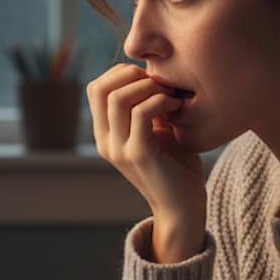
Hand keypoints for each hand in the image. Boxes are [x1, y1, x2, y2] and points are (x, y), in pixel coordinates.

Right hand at [88, 63, 205, 261]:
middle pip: (101, 88)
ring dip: (148, 87)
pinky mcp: (139, 155)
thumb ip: (145, 106)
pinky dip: (160, 101)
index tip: (150, 79)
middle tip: (160, 84)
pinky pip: (142, 113)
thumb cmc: (174, 165)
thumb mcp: (155, 129)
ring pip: (118, 98)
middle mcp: (105, 142)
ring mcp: (119, 150)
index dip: (121, 73)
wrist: (183, 206)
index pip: (96, 88)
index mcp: (105, 135)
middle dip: (132, 76)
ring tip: (170, 95)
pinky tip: (177, 107)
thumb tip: (147, 73)